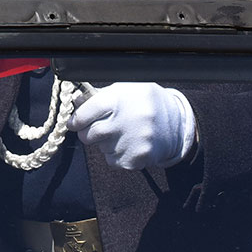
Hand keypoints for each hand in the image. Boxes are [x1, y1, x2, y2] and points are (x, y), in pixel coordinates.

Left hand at [69, 82, 196, 169]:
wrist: (177, 121)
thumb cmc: (144, 102)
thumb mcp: (124, 90)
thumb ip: (99, 97)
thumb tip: (76, 104)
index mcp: (120, 99)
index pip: (85, 113)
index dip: (76, 119)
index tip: (75, 122)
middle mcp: (126, 120)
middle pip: (89, 135)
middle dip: (87, 133)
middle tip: (96, 128)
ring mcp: (132, 141)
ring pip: (100, 148)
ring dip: (104, 143)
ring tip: (121, 133)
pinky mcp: (136, 159)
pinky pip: (112, 160)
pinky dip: (115, 154)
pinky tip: (128, 143)